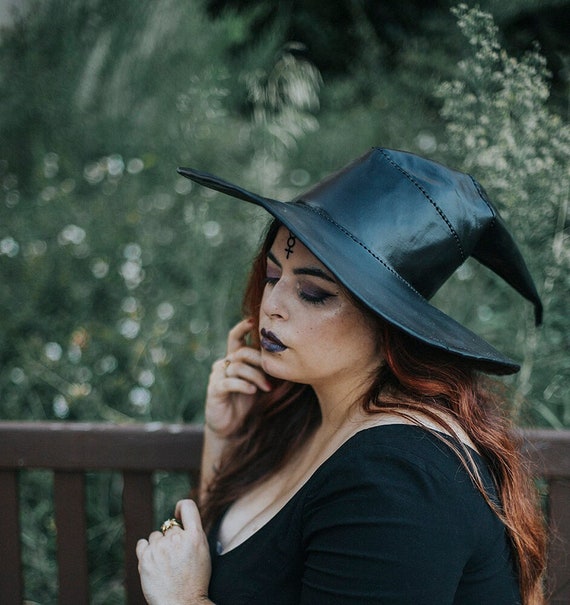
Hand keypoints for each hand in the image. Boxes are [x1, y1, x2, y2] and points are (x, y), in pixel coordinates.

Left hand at [136, 500, 211, 604]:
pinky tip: (153, 562)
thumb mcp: (203, 552)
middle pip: (169, 527)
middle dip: (170, 538)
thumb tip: (179, 520)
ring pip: (155, 536)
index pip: (187, 506)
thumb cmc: (195, 580)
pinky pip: (142, 543)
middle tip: (175, 558)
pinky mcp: (145, 558)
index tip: (178, 515)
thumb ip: (193, 533)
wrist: (183, 604)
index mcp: (195, 536)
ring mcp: (160, 548)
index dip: (181, 507)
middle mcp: (177, 539)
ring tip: (165, 564)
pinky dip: (146, 550)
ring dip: (158, 546)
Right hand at [205, 318, 271, 437]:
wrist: (231, 427)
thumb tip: (286, 357)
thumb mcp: (259, 383)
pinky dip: (242, 385)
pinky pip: (229, 382)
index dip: (242, 327)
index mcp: (234, 359)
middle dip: (259, 361)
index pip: (235, 337)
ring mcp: (217, 376)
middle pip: (242, 352)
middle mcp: (224, 364)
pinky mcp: (214, 390)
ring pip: (237, 367)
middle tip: (272, 372)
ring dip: (255, 376)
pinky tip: (252, 391)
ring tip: (267, 388)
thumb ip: (265, 369)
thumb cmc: (247, 403)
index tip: (254, 320)